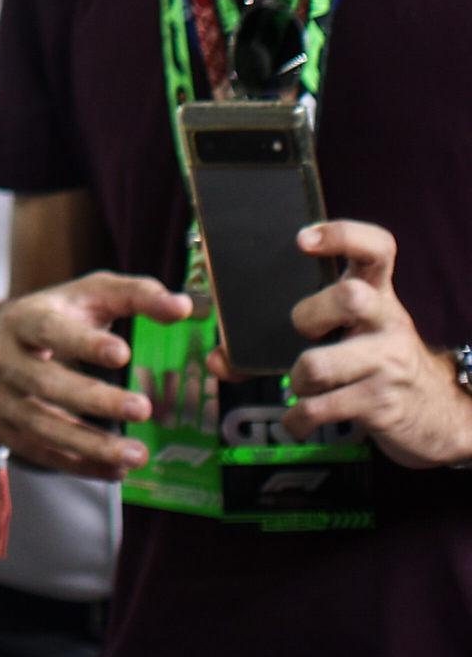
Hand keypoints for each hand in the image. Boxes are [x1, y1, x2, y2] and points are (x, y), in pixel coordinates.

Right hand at [0, 272, 195, 479]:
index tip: (123, 354)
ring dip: (92, 444)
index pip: (50, 330)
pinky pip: (42, 453)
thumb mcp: (88, 296)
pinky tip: (116, 469)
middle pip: (47, 383)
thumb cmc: (55, 318)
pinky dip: (80, 464)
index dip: (83, 343)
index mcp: (24, 320)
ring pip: (44, 426)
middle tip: (143, 409)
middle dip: (95, 400)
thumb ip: (135, 295)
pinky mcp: (3, 429)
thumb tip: (182, 307)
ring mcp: (0, 398)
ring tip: (137, 455)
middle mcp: (5, 360)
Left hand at [283, 220, 471, 467]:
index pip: (377, 248)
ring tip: (303, 385)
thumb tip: (217, 357)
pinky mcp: (380, 403)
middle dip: (308, 314)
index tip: (302, 239)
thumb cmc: (373, 360)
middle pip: (349, 297)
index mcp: (378, 293)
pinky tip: (298, 421)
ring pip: (318, 363)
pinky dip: (296, 419)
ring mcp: (387, 363)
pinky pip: (318, 408)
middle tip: (303, 332)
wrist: (438, 413)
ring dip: (296, 379)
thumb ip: (286, 331)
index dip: (342, 235)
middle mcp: (387, 321)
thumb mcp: (349, 333)